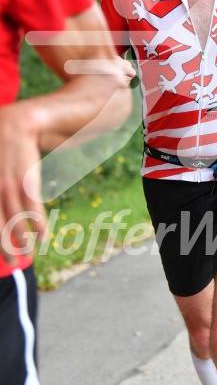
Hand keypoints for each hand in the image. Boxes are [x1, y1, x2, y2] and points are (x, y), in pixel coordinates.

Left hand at [0, 104, 47, 262]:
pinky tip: (42, 236)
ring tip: (27, 255)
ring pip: (12, 218)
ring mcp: (6, 182)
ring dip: (21, 240)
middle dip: (2, 245)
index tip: (2, 255)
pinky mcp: (25, 178)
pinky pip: (31, 206)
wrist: (19, 123)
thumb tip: (3, 213)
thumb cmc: (3, 151)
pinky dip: (37, 223)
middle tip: (11, 262)